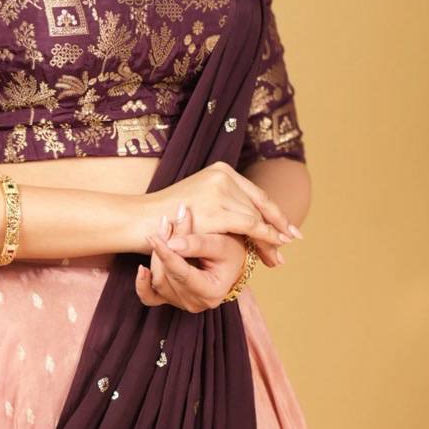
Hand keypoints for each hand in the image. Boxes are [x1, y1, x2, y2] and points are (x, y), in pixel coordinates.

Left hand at [134, 207, 253, 310]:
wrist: (231, 261)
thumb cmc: (231, 251)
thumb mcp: (221, 243)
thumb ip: (198, 243)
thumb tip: (171, 243)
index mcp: (211, 292)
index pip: (182, 273)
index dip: (166, 255)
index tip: (154, 237)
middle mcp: (195, 303)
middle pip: (168, 276)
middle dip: (164, 249)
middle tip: (166, 222)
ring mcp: (181, 303)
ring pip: (158, 280)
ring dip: (157, 255)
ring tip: (165, 230)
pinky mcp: (170, 300)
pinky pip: (149, 297)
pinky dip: (142, 284)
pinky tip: (141, 269)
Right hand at [144, 161, 297, 268]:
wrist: (140, 220)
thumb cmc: (166, 218)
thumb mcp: (199, 205)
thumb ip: (223, 206)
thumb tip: (249, 221)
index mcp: (221, 171)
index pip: (255, 195)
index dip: (274, 214)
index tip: (288, 229)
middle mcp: (223, 176)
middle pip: (259, 207)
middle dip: (275, 229)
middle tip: (288, 246)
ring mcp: (220, 191)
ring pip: (257, 218)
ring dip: (270, 239)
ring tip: (277, 258)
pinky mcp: (217, 209)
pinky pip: (250, 227)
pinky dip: (264, 239)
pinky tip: (272, 251)